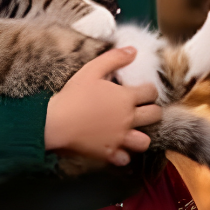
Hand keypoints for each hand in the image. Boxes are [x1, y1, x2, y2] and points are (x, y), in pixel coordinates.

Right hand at [45, 47, 158, 165]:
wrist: (54, 123)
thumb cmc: (73, 95)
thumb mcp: (92, 70)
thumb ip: (114, 58)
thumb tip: (134, 51)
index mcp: (126, 98)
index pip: (152, 93)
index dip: (149, 90)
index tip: (141, 90)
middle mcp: (128, 119)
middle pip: (155, 115)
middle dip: (151, 110)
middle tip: (140, 109)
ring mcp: (120, 138)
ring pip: (145, 141)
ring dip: (141, 136)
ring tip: (131, 131)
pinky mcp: (109, 153)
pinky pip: (125, 158)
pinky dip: (123, 154)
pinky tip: (116, 148)